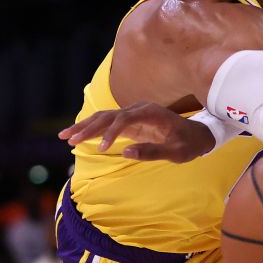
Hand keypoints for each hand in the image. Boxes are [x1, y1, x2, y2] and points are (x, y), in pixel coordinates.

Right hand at [60, 103, 215, 162]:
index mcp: (151, 113)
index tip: (100, 148)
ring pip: (104, 118)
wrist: (198, 135)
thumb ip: (153, 152)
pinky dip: (93, 129)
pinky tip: (78, 136)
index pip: (124, 119)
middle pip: (108, 116)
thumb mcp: (176, 153)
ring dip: (84, 127)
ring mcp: (133, 114)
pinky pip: (108, 124)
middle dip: (87, 127)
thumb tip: (125, 152)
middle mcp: (139, 110)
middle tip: (68, 139)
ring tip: (64, 136)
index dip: (110, 133)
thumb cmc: (189, 144)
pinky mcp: (131, 122)